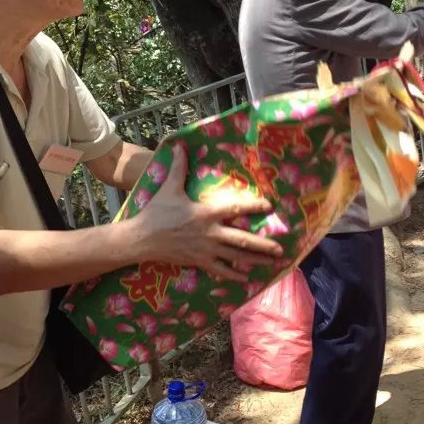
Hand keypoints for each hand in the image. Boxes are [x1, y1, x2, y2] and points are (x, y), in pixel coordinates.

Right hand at [131, 144, 282, 280]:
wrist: (142, 239)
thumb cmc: (157, 212)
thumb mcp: (169, 187)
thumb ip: (179, 167)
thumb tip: (180, 145)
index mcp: (206, 213)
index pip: (235, 208)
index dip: (253, 206)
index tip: (269, 206)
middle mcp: (210, 233)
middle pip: (242, 240)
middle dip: (263, 244)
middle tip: (281, 248)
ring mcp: (206, 250)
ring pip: (236, 257)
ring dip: (256, 260)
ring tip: (273, 262)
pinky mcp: (199, 262)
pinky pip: (220, 269)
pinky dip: (234, 275)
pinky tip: (247, 278)